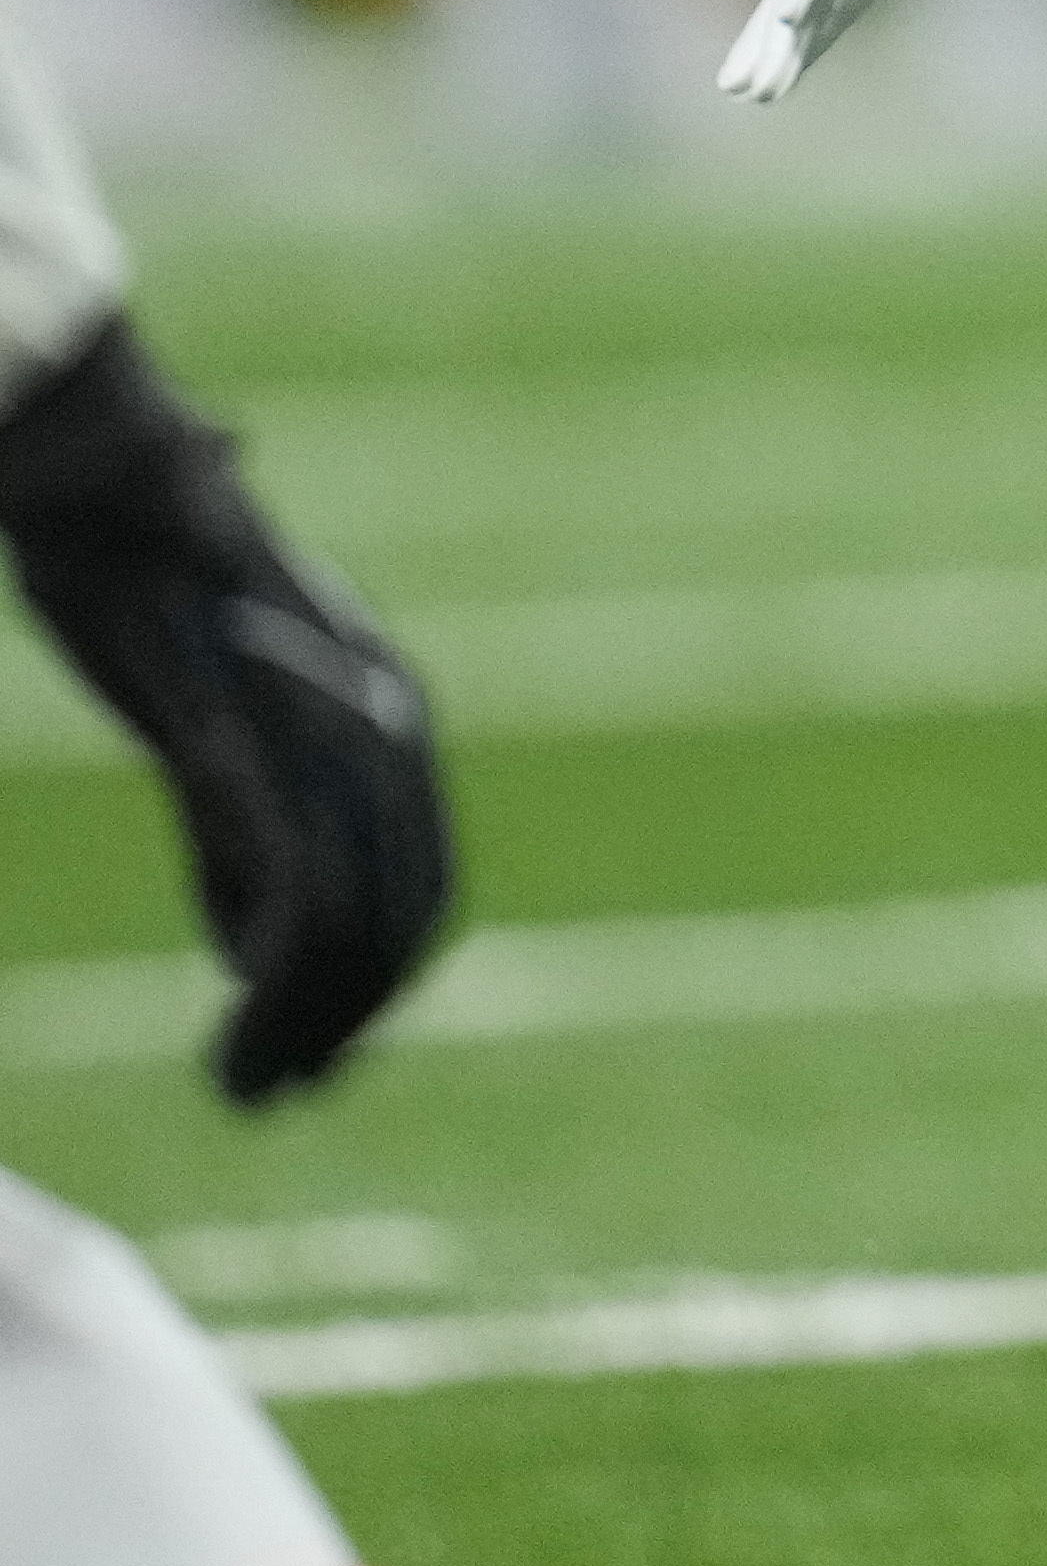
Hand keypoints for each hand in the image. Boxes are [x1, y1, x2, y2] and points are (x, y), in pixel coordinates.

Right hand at [0, 317, 447, 1099]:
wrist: (106, 468)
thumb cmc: (149, 575)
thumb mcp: (215, 716)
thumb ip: (243, 820)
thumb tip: (252, 944)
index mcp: (388, 712)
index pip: (421, 882)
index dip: (380, 986)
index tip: (319, 1060)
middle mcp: (381, 721)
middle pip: (402, 913)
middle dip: (349, 1020)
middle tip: (273, 1097)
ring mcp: (313, 725)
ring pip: (349, 914)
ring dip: (304, 1021)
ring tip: (248, 1092)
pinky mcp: (236, 733)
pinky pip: (285, 875)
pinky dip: (275, 970)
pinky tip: (236, 1027)